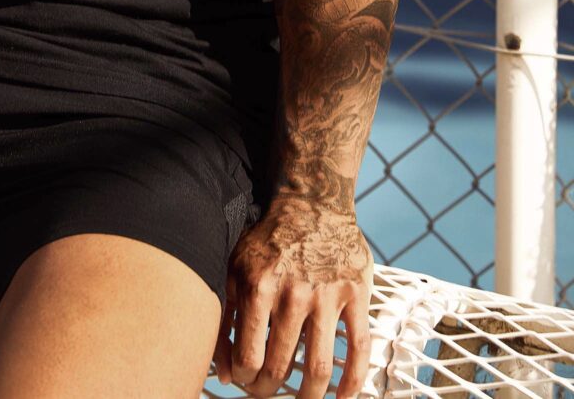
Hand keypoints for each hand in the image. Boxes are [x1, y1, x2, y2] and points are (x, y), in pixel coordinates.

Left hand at [213, 195, 372, 398]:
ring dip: (308, 395)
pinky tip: (344, 396)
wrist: (312, 202)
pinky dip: (353, 379)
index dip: (243, 378)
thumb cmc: (269, 238)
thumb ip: (225, 317)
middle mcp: (292, 294)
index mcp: (258, 287)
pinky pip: (359, 346)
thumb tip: (223, 371)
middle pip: (279, 366)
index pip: (248, 356)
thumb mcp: (236, 268)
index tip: (244, 379)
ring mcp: (327, 296)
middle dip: (268, 389)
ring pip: (317, 366)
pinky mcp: (355, 294)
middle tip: (266, 391)